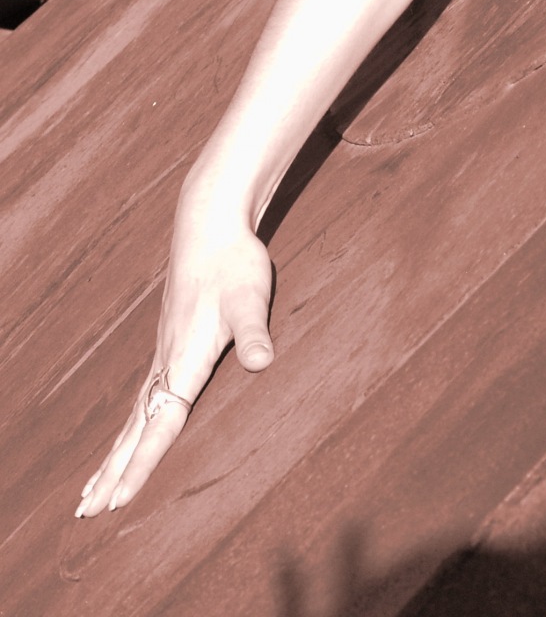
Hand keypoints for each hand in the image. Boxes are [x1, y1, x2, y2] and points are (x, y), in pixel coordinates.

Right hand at [75, 187, 272, 518]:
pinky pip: (141, 400)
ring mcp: (162, 354)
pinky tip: (126, 437)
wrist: (209, 225)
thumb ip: (255, 333)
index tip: (119, 502)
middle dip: (111, 473)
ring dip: (112, 456)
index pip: (160, 424)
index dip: (142, 465)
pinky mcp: (167, 346)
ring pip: (132, 417)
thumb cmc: (234, 263)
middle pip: (134, 430)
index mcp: (183, 360)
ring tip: (91, 491)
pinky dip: (127, 430)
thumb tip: (264, 362)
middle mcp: (165, 363)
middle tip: (85, 514)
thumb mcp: (250, 298)